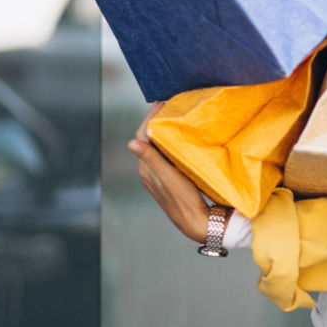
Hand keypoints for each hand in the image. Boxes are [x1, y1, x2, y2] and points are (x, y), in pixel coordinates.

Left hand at [128, 102, 209, 243]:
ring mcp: (158, 175)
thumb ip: (150, 159)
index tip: (160, 103)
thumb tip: (131, 143)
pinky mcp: (168, 178)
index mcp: (145, 168)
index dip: (149, 118)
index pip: (141, 136)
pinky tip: (179, 138)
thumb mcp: (168, 177)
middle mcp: (148, 171)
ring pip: (156, 147)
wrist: (195, 222)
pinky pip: (164, 154)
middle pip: (147, 139)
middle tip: (167, 105)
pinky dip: (169, 142)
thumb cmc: (183, 199)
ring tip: (173, 116)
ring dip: (162, 131)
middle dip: (155, 121)